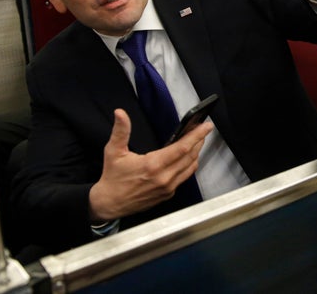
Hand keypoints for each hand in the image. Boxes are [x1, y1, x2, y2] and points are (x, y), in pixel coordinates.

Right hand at [88, 109, 210, 221]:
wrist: (109, 204)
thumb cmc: (112, 177)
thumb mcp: (113, 151)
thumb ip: (120, 131)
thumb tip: (120, 113)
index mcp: (153, 165)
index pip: (182, 147)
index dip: (196, 135)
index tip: (206, 126)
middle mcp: (164, 178)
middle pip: (190, 156)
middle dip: (199, 141)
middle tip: (203, 129)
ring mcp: (168, 188)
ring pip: (190, 167)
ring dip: (196, 153)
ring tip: (197, 141)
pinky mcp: (168, 194)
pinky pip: (184, 177)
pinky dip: (189, 165)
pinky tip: (187, 157)